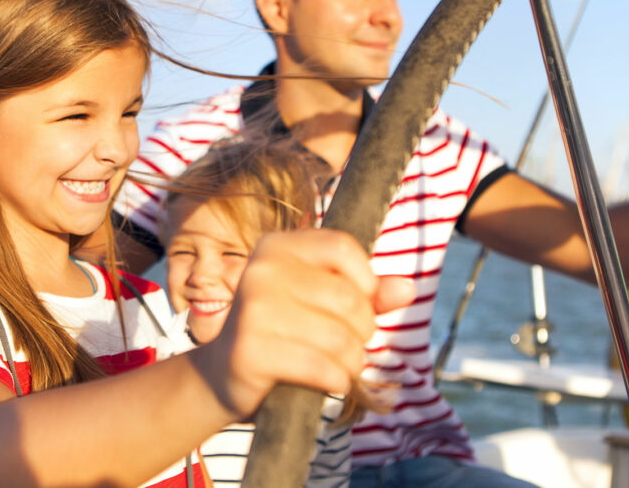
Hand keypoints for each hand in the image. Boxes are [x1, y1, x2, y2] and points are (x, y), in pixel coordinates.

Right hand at [189, 228, 414, 417]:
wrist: (222, 375)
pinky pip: (321, 367)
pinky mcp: (251, 351)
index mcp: (276, 246)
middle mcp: (261, 270)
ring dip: (352, 362)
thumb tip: (407, 289)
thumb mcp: (319, 302)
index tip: (360, 305)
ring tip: (341, 366)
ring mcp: (253, 310)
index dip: (366, 281)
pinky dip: (336, 380)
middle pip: (348, 298)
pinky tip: (328, 381)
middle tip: (349, 345)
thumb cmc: (280, 332)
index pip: (342, 247)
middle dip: (362, 330)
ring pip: (339, 338)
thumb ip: (365, 293)